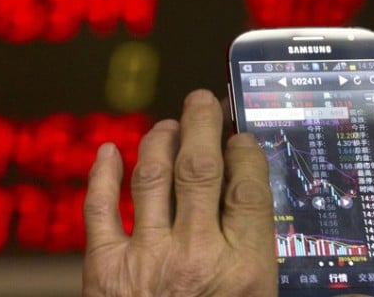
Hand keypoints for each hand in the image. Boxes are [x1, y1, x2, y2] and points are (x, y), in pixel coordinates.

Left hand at [83, 89, 276, 296]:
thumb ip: (262, 263)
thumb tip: (273, 223)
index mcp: (243, 272)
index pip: (247, 191)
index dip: (245, 155)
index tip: (241, 137)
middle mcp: (195, 256)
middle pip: (199, 169)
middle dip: (200, 126)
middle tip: (200, 101)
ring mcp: (146, 259)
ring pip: (152, 178)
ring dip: (159, 143)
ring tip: (166, 126)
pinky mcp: (105, 270)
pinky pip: (99, 209)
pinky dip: (102, 175)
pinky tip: (108, 152)